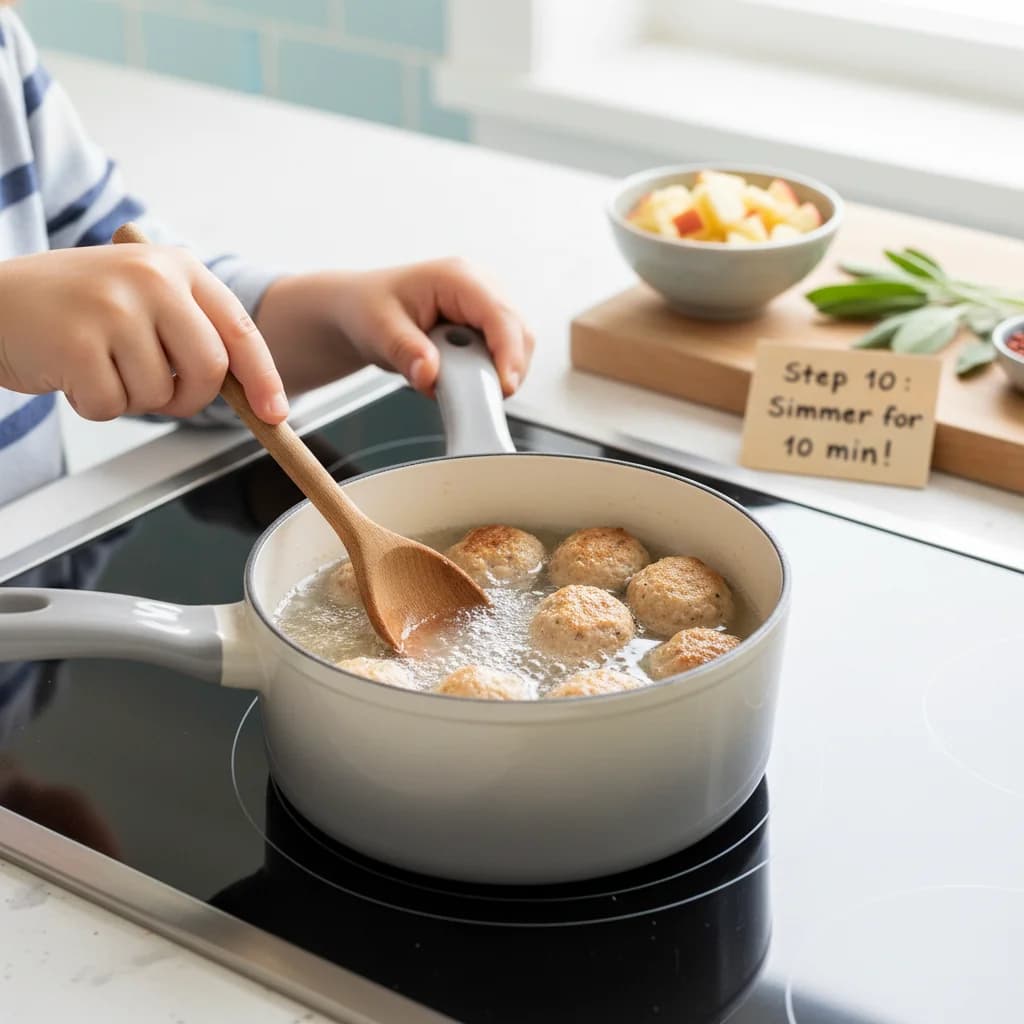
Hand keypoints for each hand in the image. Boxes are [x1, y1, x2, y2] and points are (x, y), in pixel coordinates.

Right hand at [0, 245, 287, 422]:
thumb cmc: (76, 308)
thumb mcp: (143, 296)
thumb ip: (194, 329)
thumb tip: (254, 390)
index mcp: (176, 266)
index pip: (239, 329)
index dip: (263, 377)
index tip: (275, 414)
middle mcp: (151, 279)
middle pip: (209, 369)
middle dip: (190, 399)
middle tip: (161, 396)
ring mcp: (113, 308)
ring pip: (159, 394)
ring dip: (132, 399)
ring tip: (99, 365)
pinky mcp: (78, 343)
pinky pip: (113, 406)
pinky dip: (95, 405)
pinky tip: (71, 373)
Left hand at [257, 259, 534, 397]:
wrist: (361, 311)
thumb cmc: (368, 310)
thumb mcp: (379, 330)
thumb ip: (406, 352)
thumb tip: (429, 374)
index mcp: (457, 278)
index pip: (500, 316)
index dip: (508, 355)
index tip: (503, 388)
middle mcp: (481, 286)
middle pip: (519, 334)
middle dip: (504, 370)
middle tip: (472, 398)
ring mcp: (487, 306)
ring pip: (516, 347)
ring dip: (493, 373)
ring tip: (452, 381)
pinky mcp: (487, 326)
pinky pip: (504, 355)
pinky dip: (488, 373)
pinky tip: (458, 376)